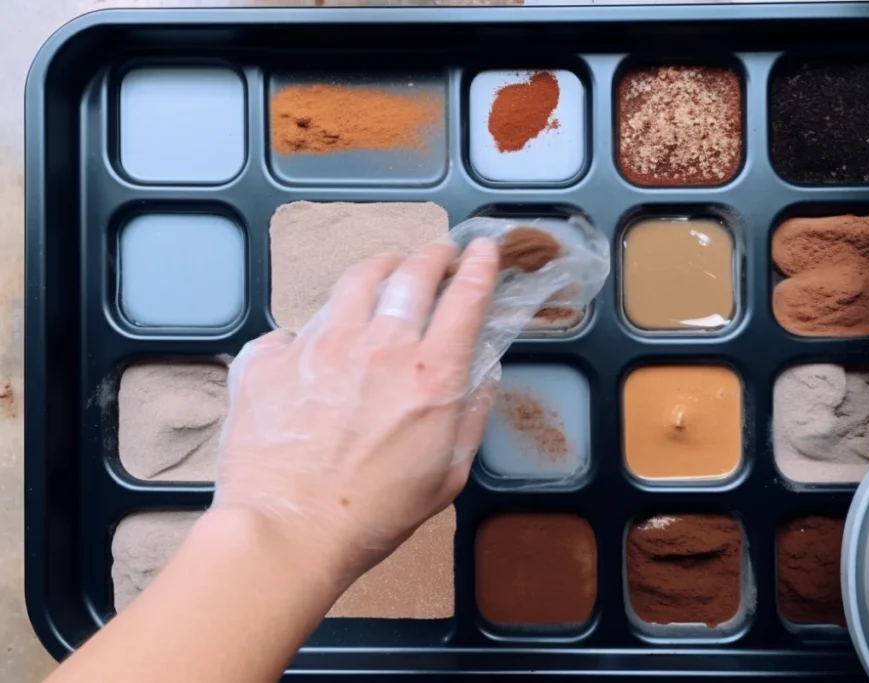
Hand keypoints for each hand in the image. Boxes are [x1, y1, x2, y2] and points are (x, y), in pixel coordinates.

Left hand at [213, 238, 499, 589]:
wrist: (287, 531)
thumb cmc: (373, 514)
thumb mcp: (447, 475)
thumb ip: (471, 416)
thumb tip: (485, 374)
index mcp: (431, 375)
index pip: (465, 298)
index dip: (479, 266)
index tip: (483, 250)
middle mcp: (379, 346)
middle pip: (412, 273)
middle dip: (433, 254)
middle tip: (439, 253)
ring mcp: (320, 344)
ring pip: (355, 280)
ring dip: (380, 269)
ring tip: (385, 271)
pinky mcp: (271, 357)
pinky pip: (297, 326)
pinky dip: (315, 330)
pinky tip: (316, 346)